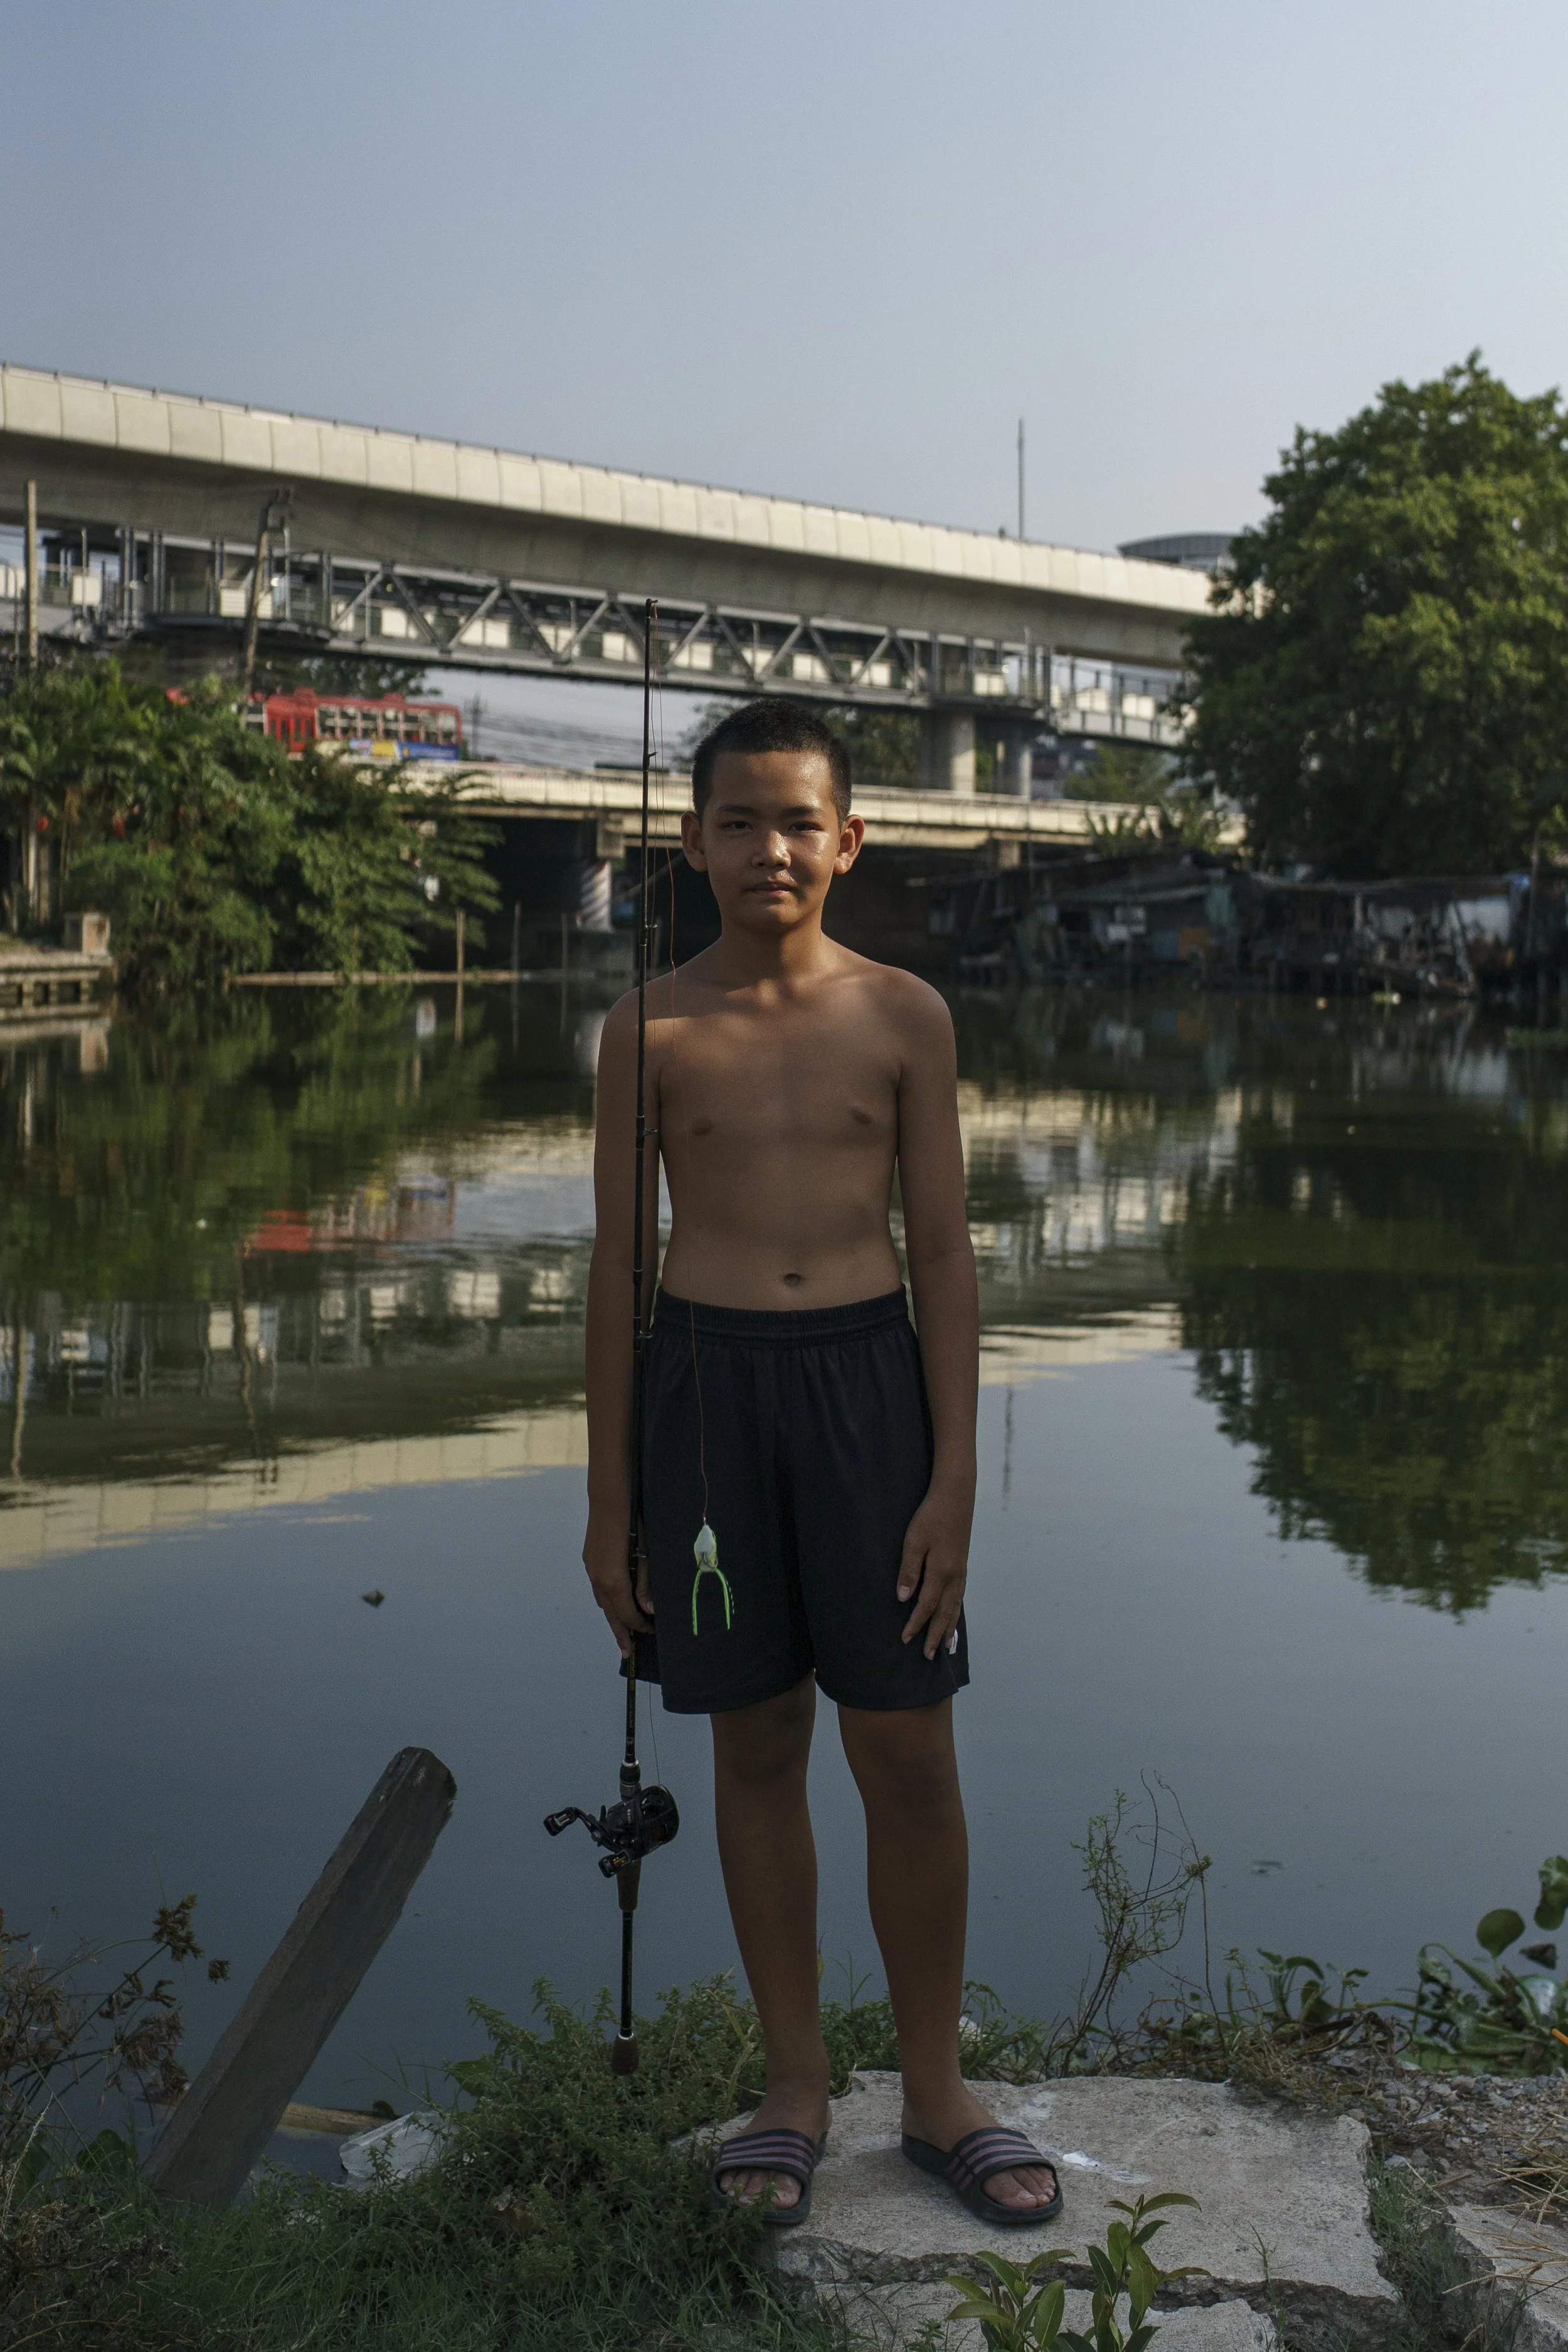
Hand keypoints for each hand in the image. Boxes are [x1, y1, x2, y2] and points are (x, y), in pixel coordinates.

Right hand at [582, 1508, 653, 1657]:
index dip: (639, 1625)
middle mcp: (598, 1579)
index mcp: (614, 1581)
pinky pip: (598, 1588)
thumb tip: (649, 1610)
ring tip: (623, 1630)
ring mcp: (591, 1569)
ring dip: (613, 1617)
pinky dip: (608, 1600)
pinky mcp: (589, 1560)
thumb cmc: (634, 1524)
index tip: (651, 1631)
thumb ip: (645, 1585)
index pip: (628, 1614)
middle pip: (611, 1614)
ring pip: (602, 1602)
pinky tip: (615, 1601)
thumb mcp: (645, 1555)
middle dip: (620, 1633)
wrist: (609, 1499)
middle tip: (627, 1653)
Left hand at [896, 1479, 972, 1660]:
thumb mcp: (914, 1540)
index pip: (926, 1605)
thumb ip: (909, 1570)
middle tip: (929, 1656)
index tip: (905, 1639)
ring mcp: (961, 1571)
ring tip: (946, 1647)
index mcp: (941, 1571)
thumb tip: (904, 1598)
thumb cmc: (931, 1515)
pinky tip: (954, 1617)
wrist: (956, 1495)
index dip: (915, 1624)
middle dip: (936, 1635)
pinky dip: (957, 1612)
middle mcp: (954, 1575)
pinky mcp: (962, 1565)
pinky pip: (960, 1596)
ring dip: (949, 1627)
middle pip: (944, 1612)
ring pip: (955, 1607)